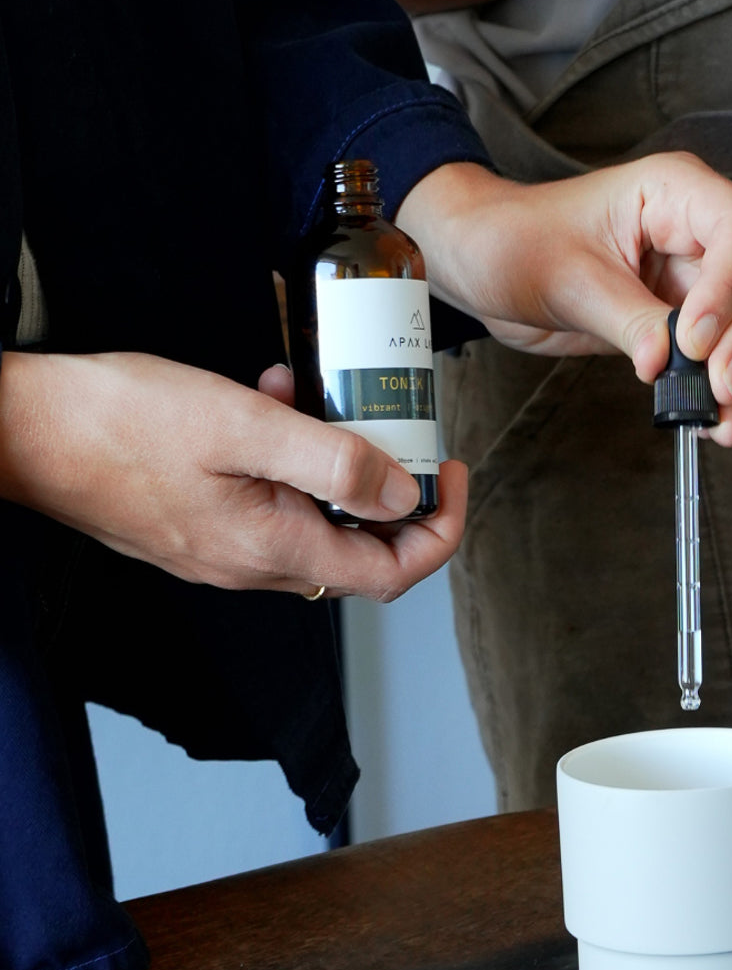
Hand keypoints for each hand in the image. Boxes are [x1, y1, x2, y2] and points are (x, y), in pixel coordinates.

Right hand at [0, 351, 466, 600]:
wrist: (25, 432)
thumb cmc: (119, 424)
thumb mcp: (243, 427)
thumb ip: (333, 463)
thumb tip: (402, 496)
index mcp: (274, 549)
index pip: (393, 571)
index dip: (439, 528)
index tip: (450, 473)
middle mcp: (254, 565)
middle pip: (360, 548)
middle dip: (390, 488)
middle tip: (396, 430)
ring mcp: (225, 550)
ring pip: (315, 518)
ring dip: (333, 462)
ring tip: (318, 398)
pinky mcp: (202, 526)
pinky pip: (270, 502)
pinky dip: (285, 458)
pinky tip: (267, 400)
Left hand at [396, 155, 731, 445]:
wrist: (482, 266)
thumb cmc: (515, 241)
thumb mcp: (569, 279)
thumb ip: (626, 318)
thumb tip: (667, 360)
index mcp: (671, 193)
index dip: (730, 285)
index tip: (695, 340)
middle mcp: (691, 231)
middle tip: (718, 385)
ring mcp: (686, 277)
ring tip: (720, 419)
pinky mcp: (672, 321)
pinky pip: (707, 356)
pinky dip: (710, 390)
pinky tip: (710, 420)